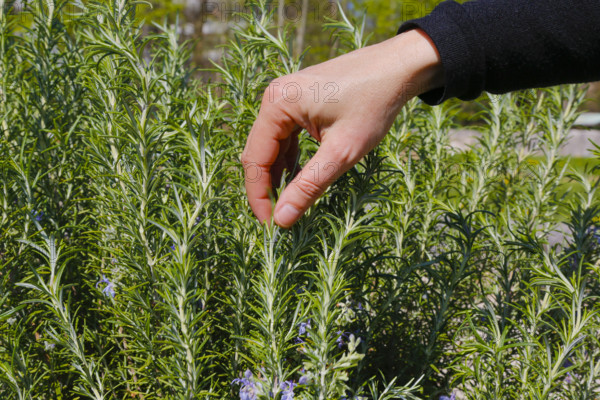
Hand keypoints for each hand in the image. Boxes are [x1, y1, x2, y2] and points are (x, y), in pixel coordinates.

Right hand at [242, 29, 442, 227]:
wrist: (399, 68)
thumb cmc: (374, 104)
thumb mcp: (342, 152)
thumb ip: (308, 187)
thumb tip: (281, 220)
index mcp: (277, 104)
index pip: (254, 159)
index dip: (259, 196)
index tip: (270, 226)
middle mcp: (274, 96)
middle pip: (259, 152)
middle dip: (267, 187)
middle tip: (280, 218)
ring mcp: (285, 96)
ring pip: (272, 146)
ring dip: (278, 175)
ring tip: (290, 203)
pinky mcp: (298, 100)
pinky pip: (285, 136)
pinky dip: (289, 159)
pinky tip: (299, 178)